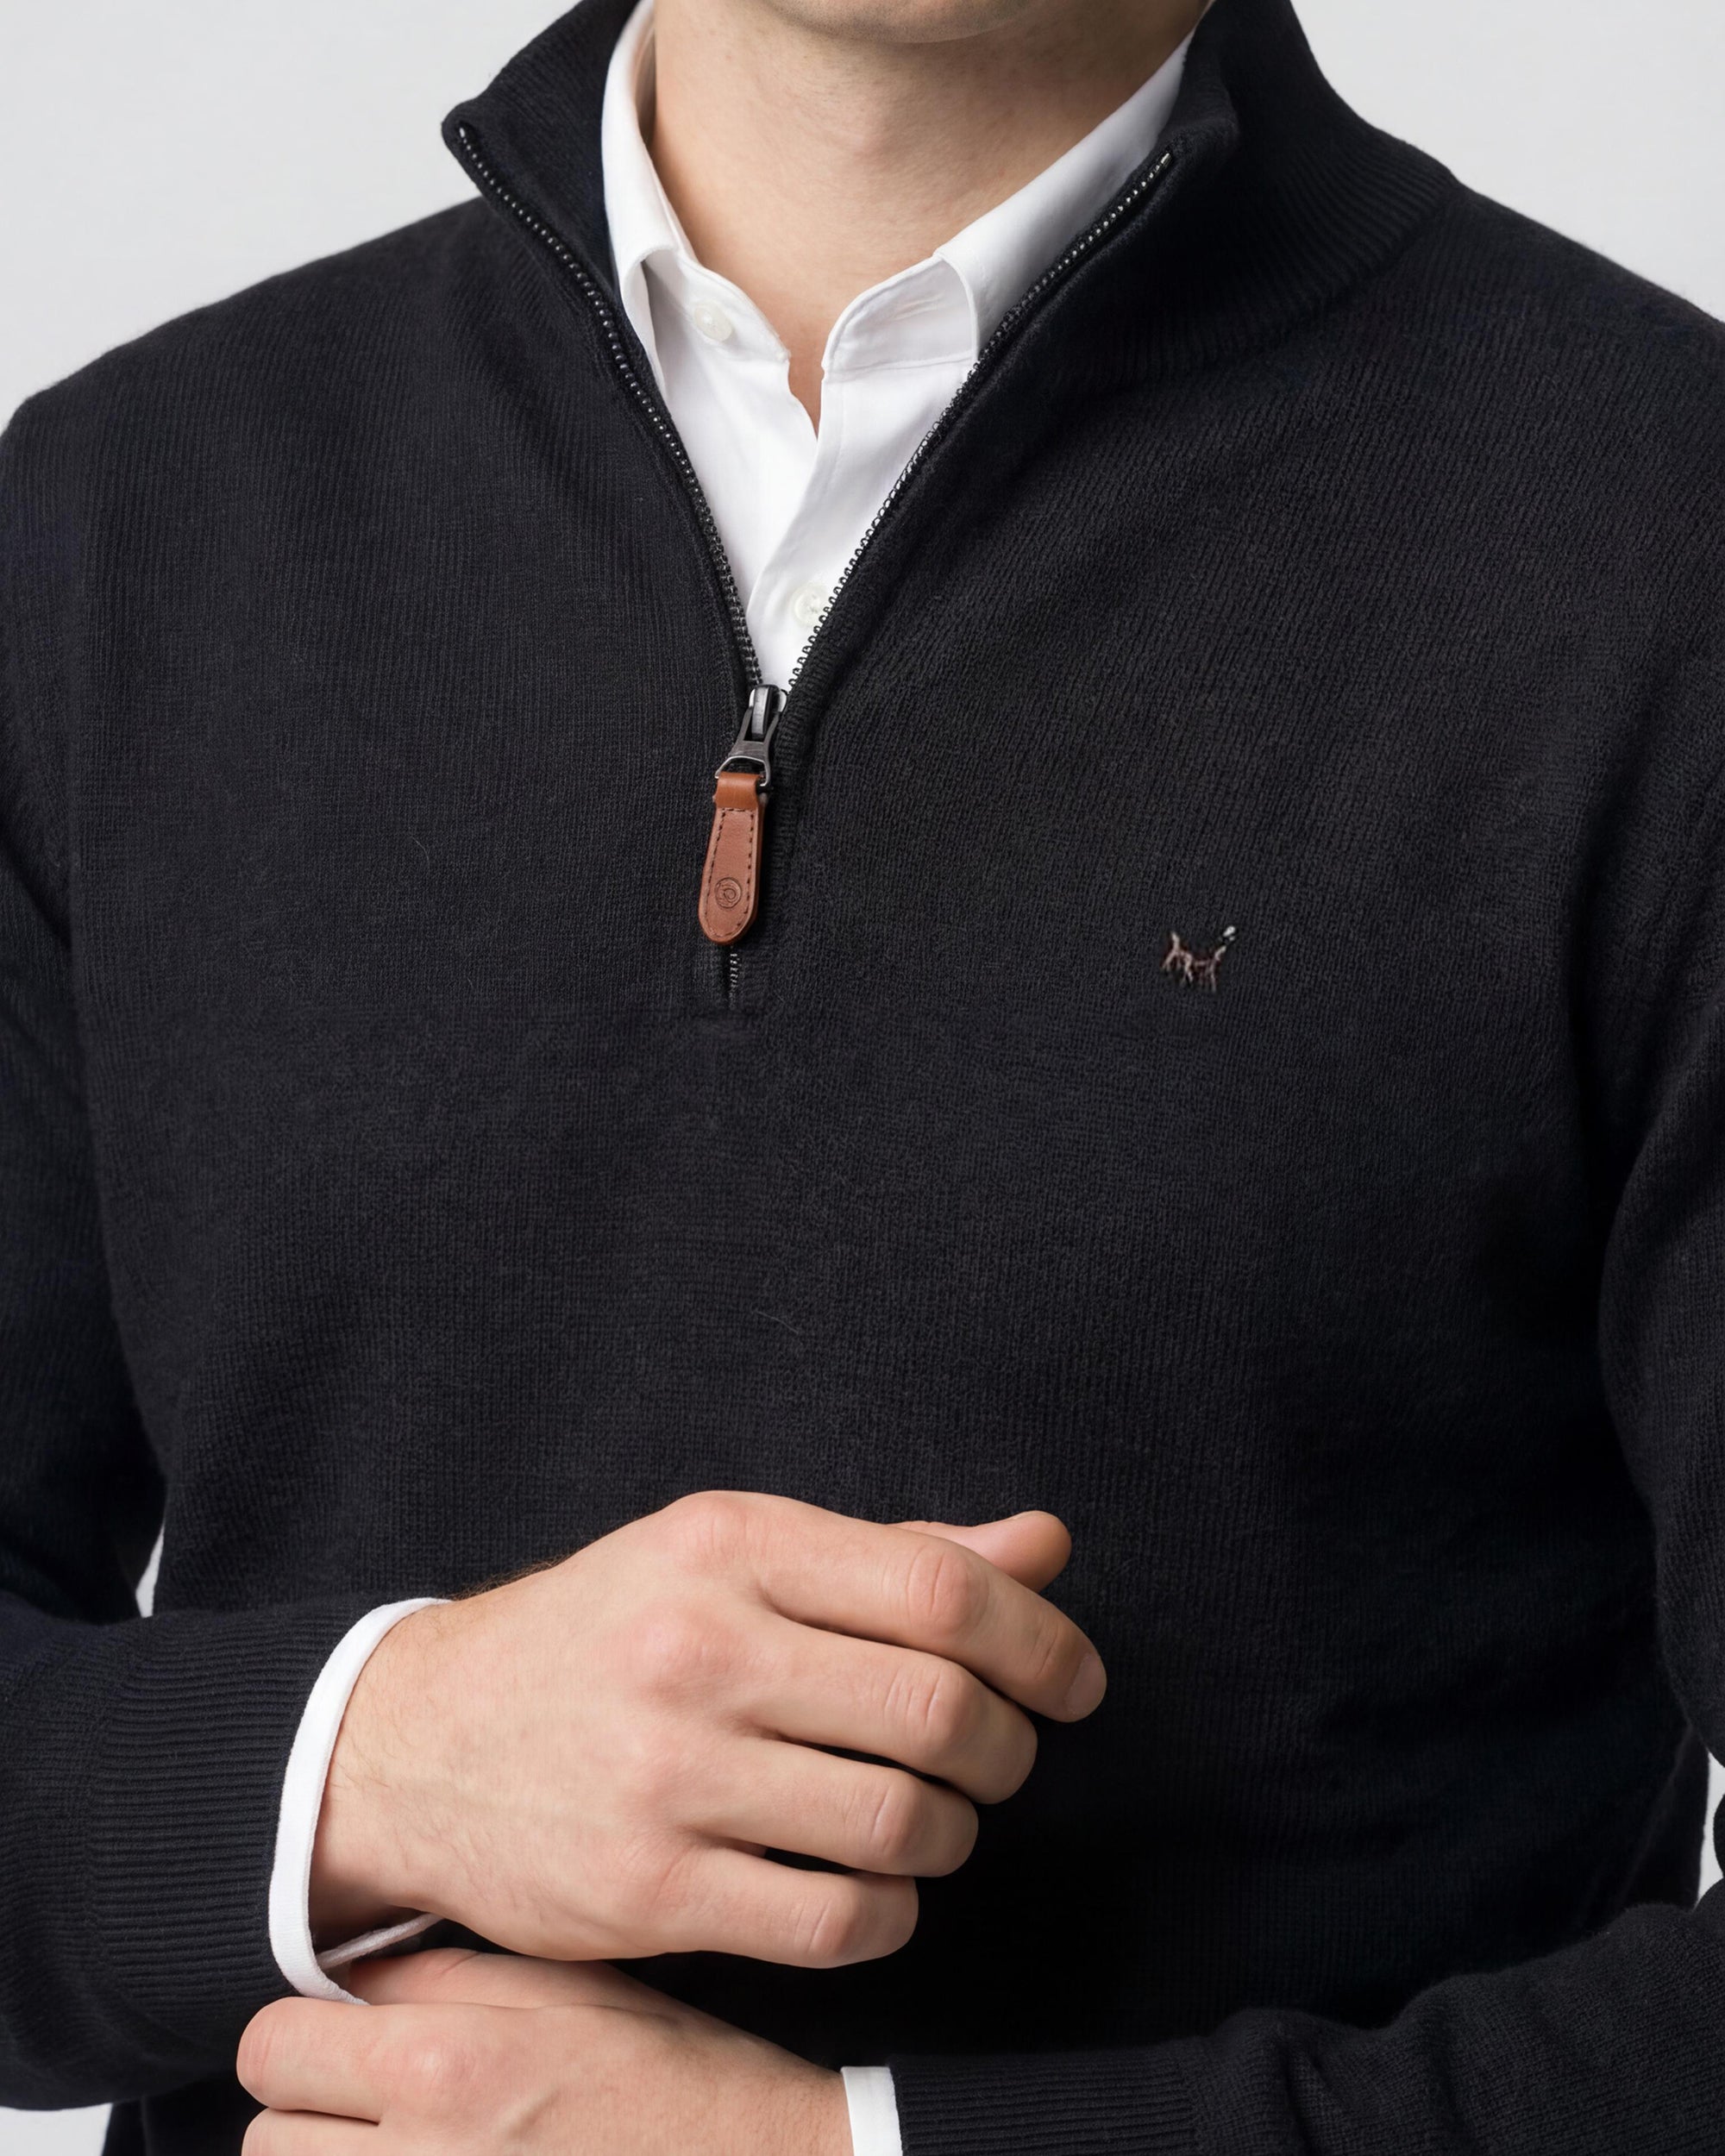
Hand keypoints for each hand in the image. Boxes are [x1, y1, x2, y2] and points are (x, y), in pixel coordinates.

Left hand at [239, 1947, 848, 2155]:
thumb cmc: (676, 2081)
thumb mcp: (572, 1987)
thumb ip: (444, 1976)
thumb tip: (346, 1974)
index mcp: (448, 2063)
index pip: (272, 2046)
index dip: (302, 2038)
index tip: (341, 2042)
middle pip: (267, 2138)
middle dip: (309, 2116)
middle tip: (376, 2106)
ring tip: (410, 2149)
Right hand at [312, 1493, 1103, 1967]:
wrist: (421, 1740)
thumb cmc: (608, 1634)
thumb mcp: (729, 1555)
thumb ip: (890, 1554)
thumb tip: (1044, 1543)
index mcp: (731, 1543)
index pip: (942, 1590)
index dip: (1042, 1642)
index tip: (1073, 1681)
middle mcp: (700, 1648)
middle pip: (939, 1710)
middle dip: (1009, 1748)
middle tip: (1002, 1757)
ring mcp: (670, 1774)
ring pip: (902, 1824)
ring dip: (954, 1833)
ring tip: (934, 1819)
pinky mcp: (649, 1890)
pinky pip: (838, 1923)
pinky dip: (890, 1912)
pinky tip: (873, 1885)